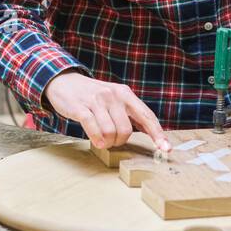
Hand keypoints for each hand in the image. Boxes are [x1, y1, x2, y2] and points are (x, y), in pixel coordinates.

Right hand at [43, 71, 170, 152]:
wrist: (64, 81)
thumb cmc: (93, 95)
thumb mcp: (114, 98)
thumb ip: (130, 113)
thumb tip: (151, 133)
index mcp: (125, 93)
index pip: (146, 115)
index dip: (158, 133)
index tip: (166, 148)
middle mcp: (113, 95)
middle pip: (126, 130)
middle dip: (120, 141)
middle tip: (112, 140)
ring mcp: (97, 101)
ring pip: (110, 132)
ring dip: (107, 142)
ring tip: (101, 139)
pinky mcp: (81, 107)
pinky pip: (93, 129)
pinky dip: (96, 139)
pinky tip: (96, 142)